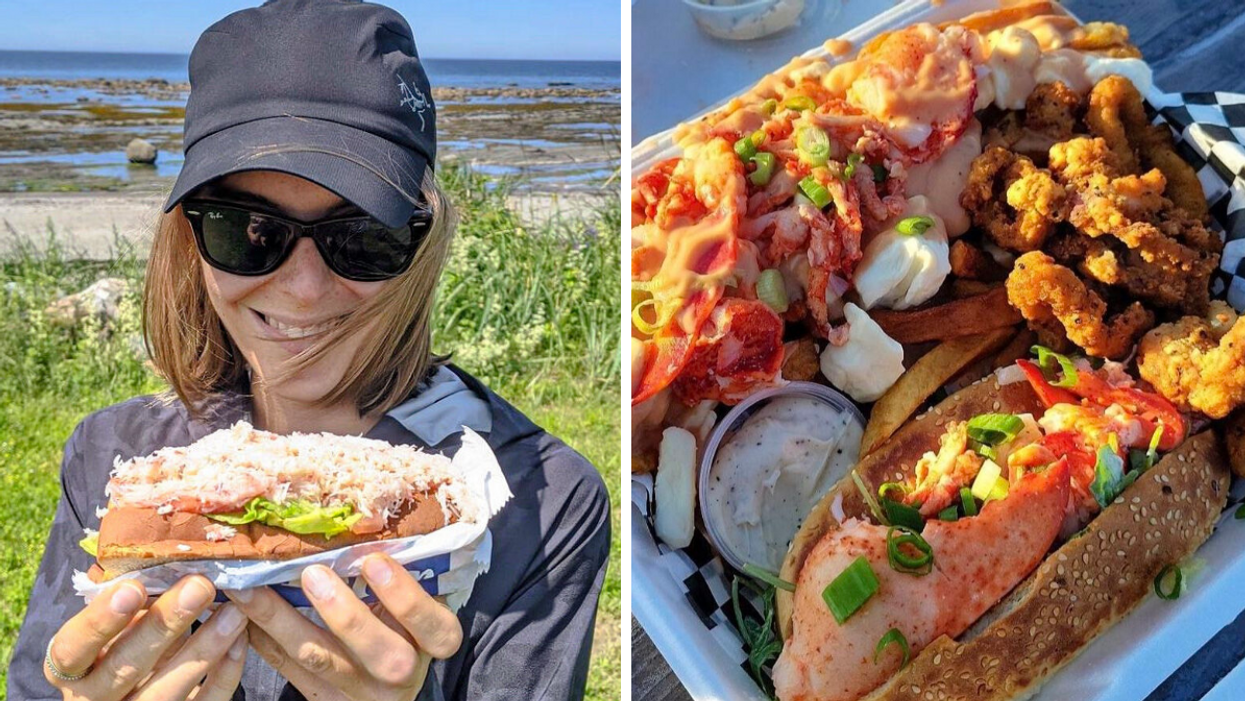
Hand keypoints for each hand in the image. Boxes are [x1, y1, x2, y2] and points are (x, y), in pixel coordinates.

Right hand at [45, 575, 247, 700]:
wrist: (136, 696)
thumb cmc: (125, 649)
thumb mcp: (118, 629)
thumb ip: (131, 606)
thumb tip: (167, 559)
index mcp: (72, 669)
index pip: (71, 649)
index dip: (99, 621)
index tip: (132, 588)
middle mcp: (93, 699)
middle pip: (122, 669)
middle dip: (162, 627)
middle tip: (198, 586)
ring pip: (164, 693)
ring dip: (202, 649)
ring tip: (233, 613)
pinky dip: (223, 675)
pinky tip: (240, 642)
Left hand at [225, 553, 461, 700]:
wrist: (386, 682)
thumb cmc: (406, 618)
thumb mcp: (420, 599)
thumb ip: (407, 571)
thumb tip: (365, 518)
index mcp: (435, 640)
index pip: (437, 627)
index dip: (407, 598)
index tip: (375, 561)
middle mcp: (404, 672)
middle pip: (384, 656)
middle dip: (347, 616)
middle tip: (313, 574)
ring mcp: (362, 692)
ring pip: (322, 662)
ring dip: (284, 622)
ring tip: (253, 590)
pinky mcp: (326, 699)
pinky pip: (290, 672)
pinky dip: (263, 640)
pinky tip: (242, 612)